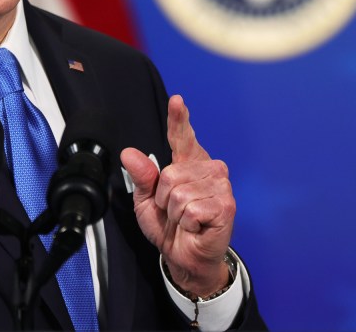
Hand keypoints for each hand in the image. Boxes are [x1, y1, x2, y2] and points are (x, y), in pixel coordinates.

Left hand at [120, 95, 234, 296]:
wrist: (184, 255)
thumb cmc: (169, 225)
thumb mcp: (145, 200)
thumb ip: (141, 176)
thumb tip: (129, 154)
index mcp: (188, 162)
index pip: (182, 136)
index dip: (178, 119)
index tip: (176, 101)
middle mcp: (208, 168)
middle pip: (169, 174)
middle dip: (162, 198)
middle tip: (174, 210)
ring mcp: (220, 186)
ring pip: (178, 193)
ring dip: (174, 212)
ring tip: (185, 219)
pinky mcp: (226, 206)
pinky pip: (190, 210)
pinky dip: (186, 223)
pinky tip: (195, 227)